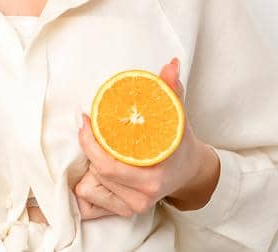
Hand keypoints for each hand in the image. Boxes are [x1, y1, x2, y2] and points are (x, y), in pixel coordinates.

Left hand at [73, 58, 220, 219]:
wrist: (191, 173)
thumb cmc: (181, 145)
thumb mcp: (178, 117)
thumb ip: (171, 91)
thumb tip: (171, 64)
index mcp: (153, 177)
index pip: (109, 165)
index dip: (91, 142)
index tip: (86, 119)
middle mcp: (142, 197)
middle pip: (99, 173)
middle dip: (90, 149)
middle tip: (87, 126)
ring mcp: (133, 207)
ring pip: (92, 186)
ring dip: (90, 165)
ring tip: (95, 146)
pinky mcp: (124, 212)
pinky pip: (91, 205)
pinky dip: (86, 188)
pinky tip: (89, 171)